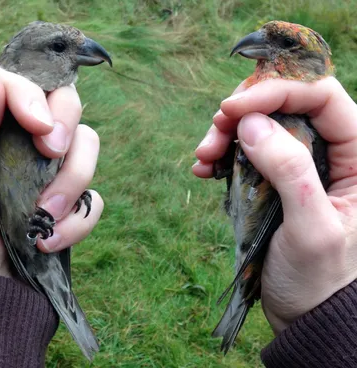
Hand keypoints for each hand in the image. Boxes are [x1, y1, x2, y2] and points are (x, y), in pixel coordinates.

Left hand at [0, 67, 102, 275]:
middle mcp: (28, 146)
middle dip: (66, 127)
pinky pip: (95, 199)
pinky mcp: (75, 204)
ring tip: (42, 219)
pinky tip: (49, 241)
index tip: (37, 126)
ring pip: (89, 147)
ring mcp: (56, 174)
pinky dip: (78, 222)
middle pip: (67, 104)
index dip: (34, 96)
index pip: (23, 85)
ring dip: (70, 184)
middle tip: (50, 153)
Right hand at [194, 77, 356, 333]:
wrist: (304, 308)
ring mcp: (300, 161)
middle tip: (212, 136)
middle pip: (285, 104)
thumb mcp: (311, 228)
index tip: (230, 108)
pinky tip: (204, 169)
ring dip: (226, 134)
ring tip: (202, 158)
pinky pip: (246, 150)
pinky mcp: (275, 176)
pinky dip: (222, 154)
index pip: (320, 96)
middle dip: (243, 113)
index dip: (274, 92)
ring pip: (260, 124)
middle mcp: (331, 150)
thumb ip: (289, 172)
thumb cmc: (318, 277)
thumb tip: (251, 123)